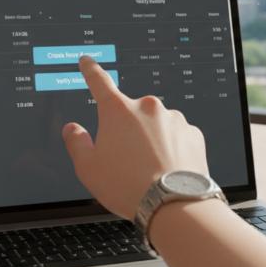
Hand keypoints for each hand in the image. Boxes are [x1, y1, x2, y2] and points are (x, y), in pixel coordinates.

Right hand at [62, 55, 208, 218]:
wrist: (174, 205)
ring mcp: (173, 119)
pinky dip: (171, 150)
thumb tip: (73, 129)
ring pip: (156, 126)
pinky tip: (167, 170)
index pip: (99, 82)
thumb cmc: (128, 187)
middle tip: (126, 162)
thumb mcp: (88, 169)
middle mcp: (147, 108)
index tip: (88, 61)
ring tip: (149, 171)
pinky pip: (177, 137)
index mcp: (118, 112)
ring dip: (151, 141)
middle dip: (127, 132)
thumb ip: (76, 143)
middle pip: (131, 115)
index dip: (91, 70)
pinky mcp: (192, 133)